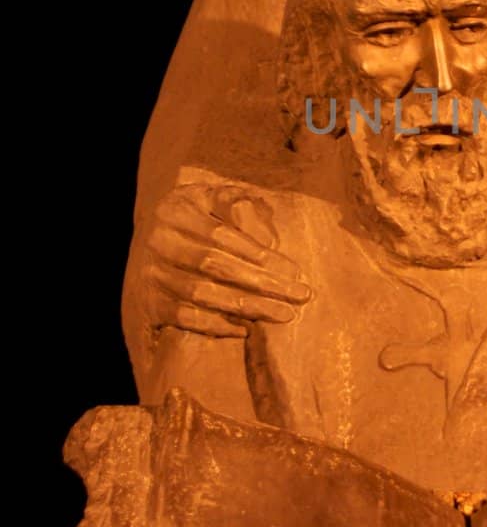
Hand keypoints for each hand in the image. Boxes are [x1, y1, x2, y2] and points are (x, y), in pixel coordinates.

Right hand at [144, 184, 309, 337]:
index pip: (224, 236)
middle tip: (299, 296)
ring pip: (203, 294)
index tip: (294, 271)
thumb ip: (236, 203)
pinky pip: (184, 318)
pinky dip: (216, 325)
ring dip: (247, 307)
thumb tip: (267, 236)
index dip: (260, 254)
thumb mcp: (210, 197)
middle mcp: (159, 240)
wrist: (146, 239)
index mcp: (177, 209)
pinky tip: (246, 328)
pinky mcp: (148, 302)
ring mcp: (151, 273)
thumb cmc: (194, 216)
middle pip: (216, 266)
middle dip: (263, 283)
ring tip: (283, 314)